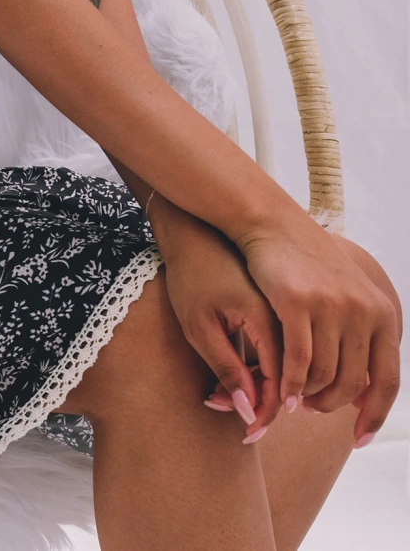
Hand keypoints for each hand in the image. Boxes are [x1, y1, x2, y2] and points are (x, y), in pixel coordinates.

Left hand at [159, 215, 281, 440]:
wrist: (194, 232)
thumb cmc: (190, 277)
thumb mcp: (200, 328)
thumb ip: (227, 369)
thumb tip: (251, 412)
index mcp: (269, 318)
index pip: (282, 382)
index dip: (265, 412)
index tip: (246, 433)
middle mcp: (285, 317)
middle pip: (286, 377)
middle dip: (256, 402)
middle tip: (216, 406)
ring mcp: (283, 312)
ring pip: (282, 365)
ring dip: (254, 386)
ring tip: (215, 394)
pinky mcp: (275, 309)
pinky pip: (277, 349)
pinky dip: (256, 367)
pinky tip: (228, 375)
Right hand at [236, 220, 400, 445]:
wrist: (274, 224)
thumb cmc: (308, 266)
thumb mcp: (348, 298)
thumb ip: (361, 341)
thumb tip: (366, 396)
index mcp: (381, 312)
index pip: (388, 380)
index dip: (374, 415)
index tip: (359, 439)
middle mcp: (362, 310)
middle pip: (352, 383)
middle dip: (331, 405)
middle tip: (313, 408)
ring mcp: (331, 306)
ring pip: (324, 376)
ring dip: (308, 397)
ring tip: (296, 399)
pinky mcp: (297, 303)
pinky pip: (298, 362)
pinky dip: (291, 385)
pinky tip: (283, 393)